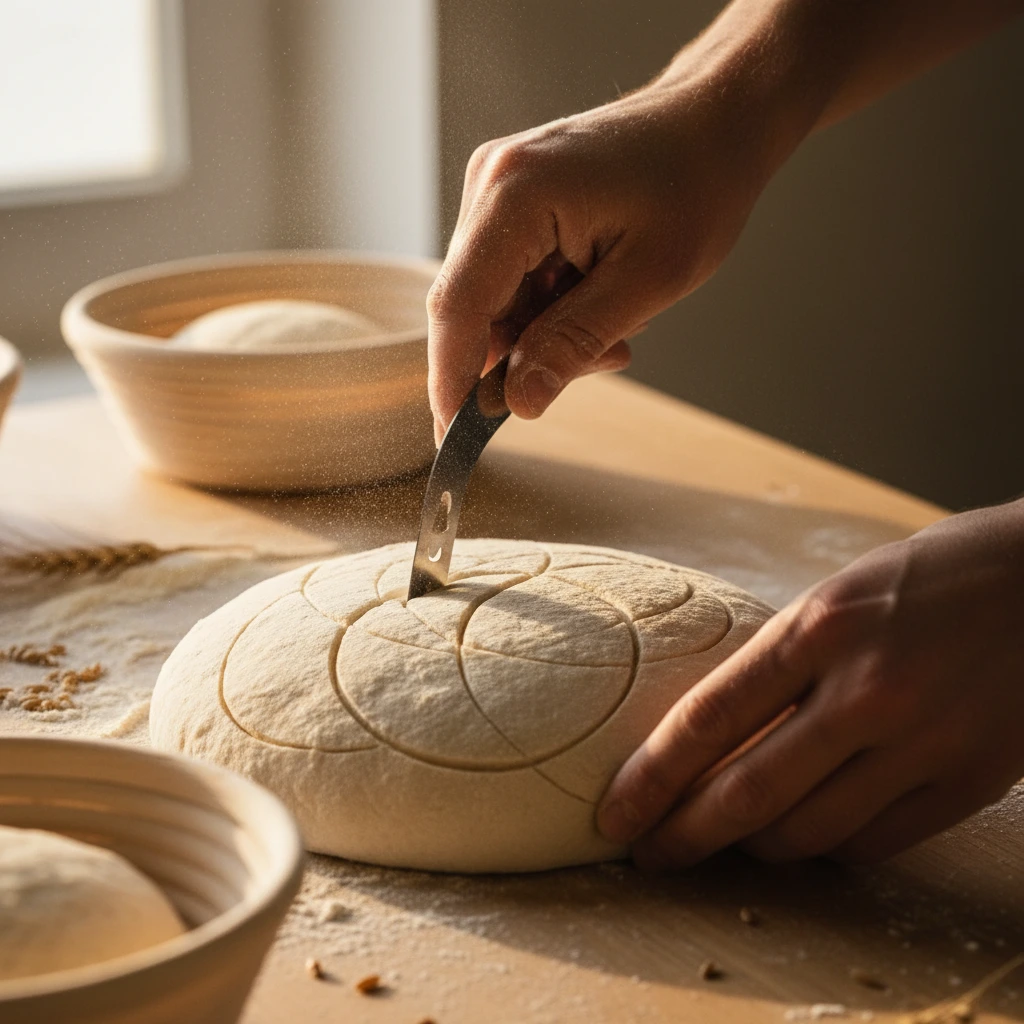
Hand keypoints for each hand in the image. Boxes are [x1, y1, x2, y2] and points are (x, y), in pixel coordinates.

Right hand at [426, 41, 796, 442]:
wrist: (717, 120)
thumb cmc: (697, 185)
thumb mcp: (647, 281)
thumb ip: (573, 343)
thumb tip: (515, 403)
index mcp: (516, 195)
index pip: (459, 307)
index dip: (451, 380)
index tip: (452, 441)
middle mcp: (491, 185)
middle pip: (476, 309)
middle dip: (526, 354)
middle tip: (603, 359)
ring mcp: (498, 192)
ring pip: (497, 302)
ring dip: (548, 331)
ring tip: (618, 323)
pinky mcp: (513, 203)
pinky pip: (514, 280)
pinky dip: (552, 307)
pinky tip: (601, 298)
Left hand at [596, 498, 1023, 866]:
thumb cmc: (930, 576)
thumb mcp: (838, 595)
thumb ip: (782, 663)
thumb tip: (718, 734)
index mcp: (820, 626)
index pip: (708, 719)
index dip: (650, 778)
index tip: (614, 815)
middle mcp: (866, 689)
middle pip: (747, 794)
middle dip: (684, 835)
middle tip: (649, 853)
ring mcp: (923, 741)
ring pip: (808, 833)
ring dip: (754, 845)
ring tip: (728, 838)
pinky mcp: (970, 781)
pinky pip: (874, 844)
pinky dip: (828, 847)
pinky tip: (809, 832)